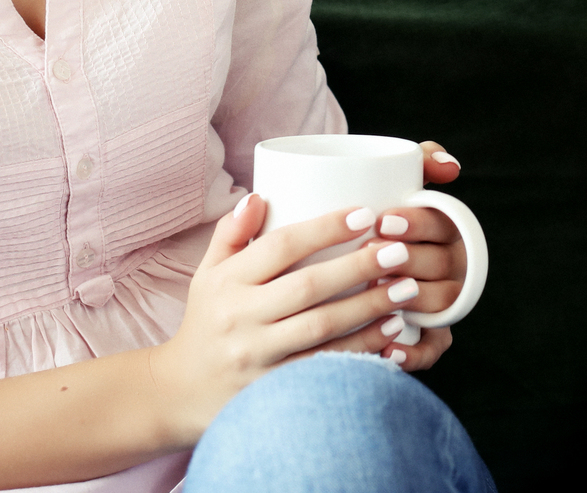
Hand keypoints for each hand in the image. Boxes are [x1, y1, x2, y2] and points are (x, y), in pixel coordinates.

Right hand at [148, 195, 439, 442]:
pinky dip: (360, 352)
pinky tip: (392, 336)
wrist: (180, 392)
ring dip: (368, 308)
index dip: (325, 228)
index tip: (366, 214)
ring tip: (406, 289)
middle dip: (358, 266)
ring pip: (320, 329)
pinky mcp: (272, 390)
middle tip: (400, 251)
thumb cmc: (206, 321)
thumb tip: (259, 195)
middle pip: (307, 287)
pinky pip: (323, 368)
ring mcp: (256, 357)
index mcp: (228, 282)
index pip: (280, 246)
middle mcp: (240, 318)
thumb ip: (231, 233)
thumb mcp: (208, 273)